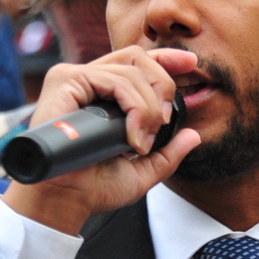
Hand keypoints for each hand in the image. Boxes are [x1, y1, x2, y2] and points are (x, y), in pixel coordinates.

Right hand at [1, 46, 200, 234]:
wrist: (67, 200)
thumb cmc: (93, 188)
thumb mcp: (141, 171)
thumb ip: (167, 153)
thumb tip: (193, 136)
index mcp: (103, 95)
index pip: (135, 62)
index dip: (164, 58)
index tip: (190, 65)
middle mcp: (88, 82)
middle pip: (137, 58)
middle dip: (163, 86)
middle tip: (163, 123)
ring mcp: (74, 78)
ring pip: (131, 72)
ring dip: (148, 110)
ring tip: (141, 143)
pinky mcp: (65, 81)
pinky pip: (114, 80)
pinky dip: (133, 107)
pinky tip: (131, 137)